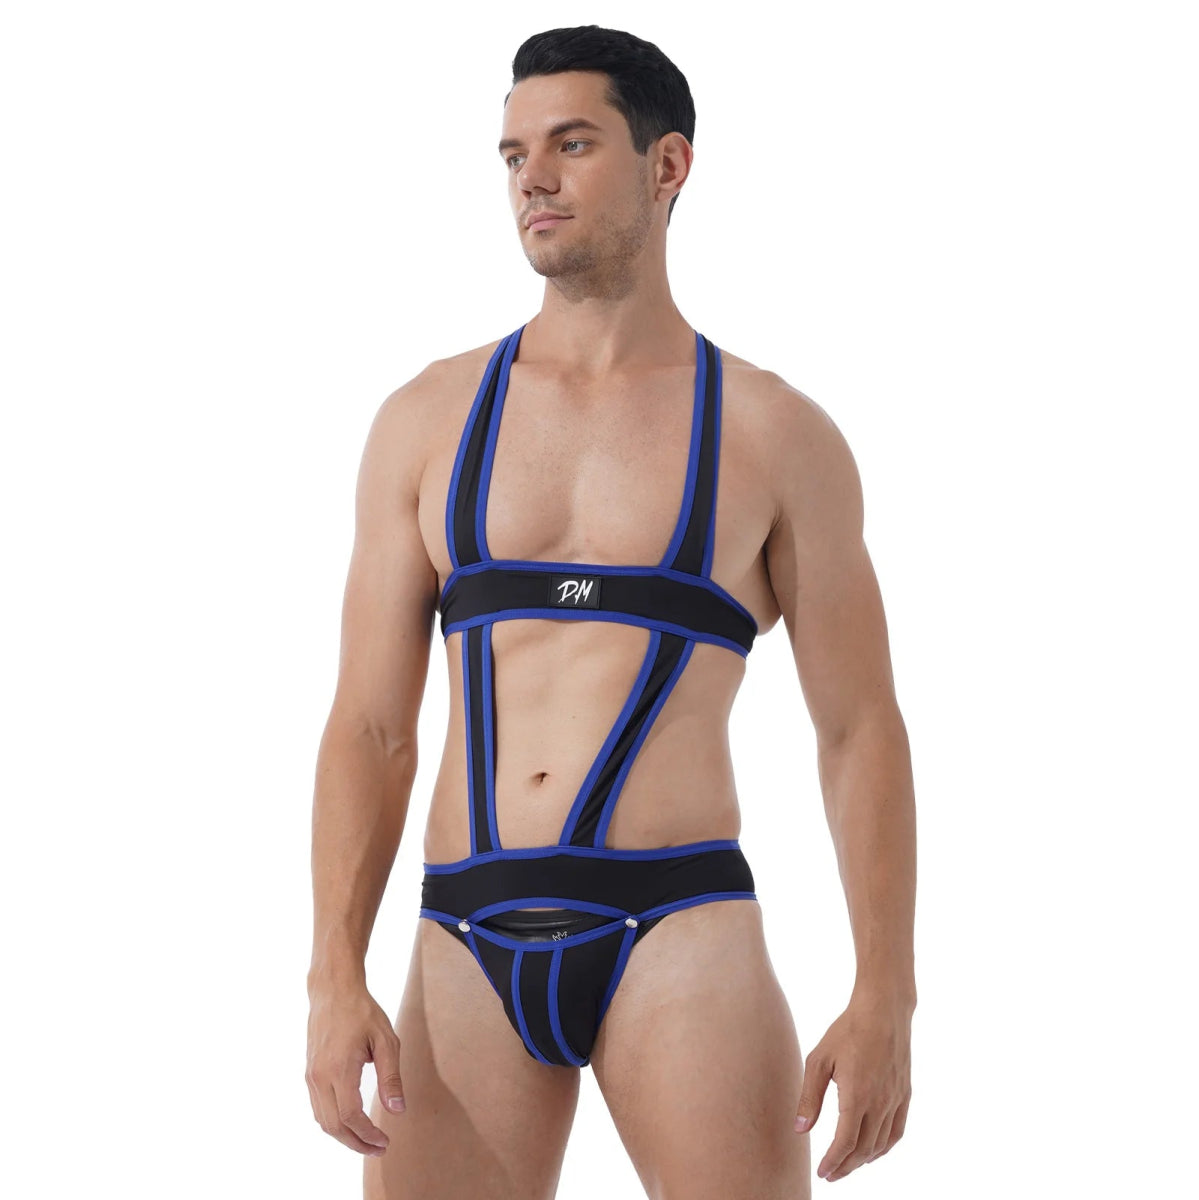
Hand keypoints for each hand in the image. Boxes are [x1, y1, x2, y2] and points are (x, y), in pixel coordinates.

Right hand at [305, 984, 405, 1155]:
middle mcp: (320, 1076)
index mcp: (340, 1068)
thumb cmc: (362, 1012)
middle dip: (356, 1143)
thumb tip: (398, 1110)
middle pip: (334, 1126)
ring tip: (366, 1141)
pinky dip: (333, 1122)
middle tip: (378, 1148)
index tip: (385, 1141)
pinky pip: (318, 1108)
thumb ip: (391, 1076)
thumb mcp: (385, 1040)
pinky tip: (350, 1123)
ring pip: (323, 1120)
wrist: (333, 991)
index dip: (367, 1134)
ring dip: (343, 1136)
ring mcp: (311, 1075)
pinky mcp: (309, 1073)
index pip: (351, 1116)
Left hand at [793, 992, 912, 1181]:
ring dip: (863, 1160)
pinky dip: (884, 1148)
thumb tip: (800, 1129)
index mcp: (857, 1097)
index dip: (833, 1162)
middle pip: (863, 1149)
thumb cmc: (847, 1031)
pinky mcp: (905, 1095)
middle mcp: (880, 1104)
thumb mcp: (820, 1060)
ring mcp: (895, 1101)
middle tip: (831, 1174)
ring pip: (880, 1144)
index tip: (822, 1172)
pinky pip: (897, 1132)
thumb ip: (809, 1097)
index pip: (845, 1143)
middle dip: (846, 1166)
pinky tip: (873, 1151)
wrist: (883, 1011)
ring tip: (847, 1165)